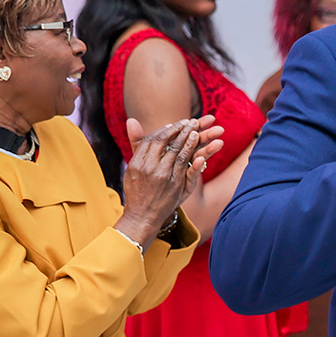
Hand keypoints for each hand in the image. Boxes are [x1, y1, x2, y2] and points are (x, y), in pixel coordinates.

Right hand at [119, 115, 224, 245]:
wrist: (141, 216)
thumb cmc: (137, 191)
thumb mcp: (132, 167)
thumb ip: (136, 143)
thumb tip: (132, 119)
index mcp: (137, 162)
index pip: (153, 139)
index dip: (164, 130)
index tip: (174, 124)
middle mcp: (150, 167)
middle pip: (167, 143)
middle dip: (180, 130)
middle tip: (190, 121)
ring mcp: (163, 176)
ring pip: (179, 153)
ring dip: (189, 139)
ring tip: (198, 129)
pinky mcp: (176, 186)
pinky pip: (188, 170)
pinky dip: (196, 161)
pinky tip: (203, 153)